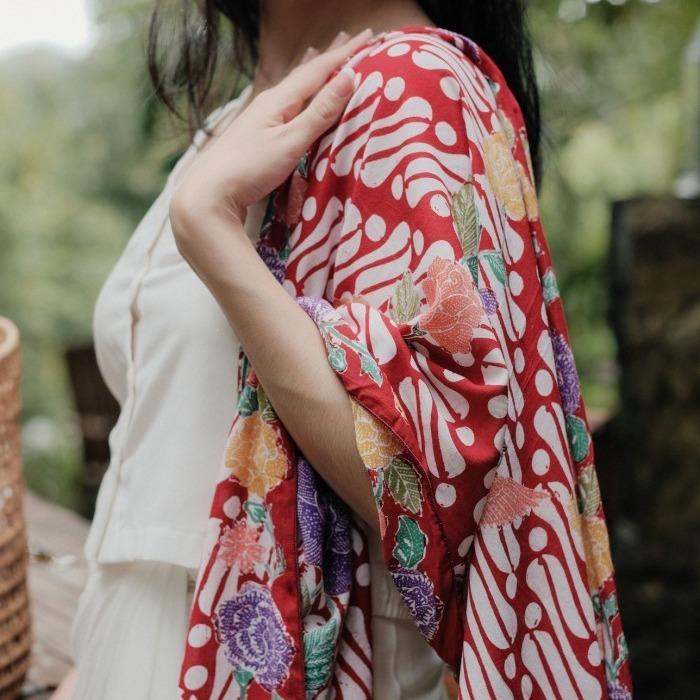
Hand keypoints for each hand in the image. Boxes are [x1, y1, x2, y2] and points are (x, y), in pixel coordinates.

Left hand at [169, 28, 372, 252]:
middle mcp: (269, 104)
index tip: (368, 37)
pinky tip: (294, 101)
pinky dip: (300, 96)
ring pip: (294, 89)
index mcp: (279, 100)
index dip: (345, 54)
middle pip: (305, 74)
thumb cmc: (250, 168)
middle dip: (329, 58)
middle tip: (348, 39)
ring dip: (312, 74)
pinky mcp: (257, 138)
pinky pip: (286, 106)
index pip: (318, 70)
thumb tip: (348, 77)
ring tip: (319, 56)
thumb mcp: (291, 140)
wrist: (210, 195)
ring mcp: (260, 120)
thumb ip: (319, 112)